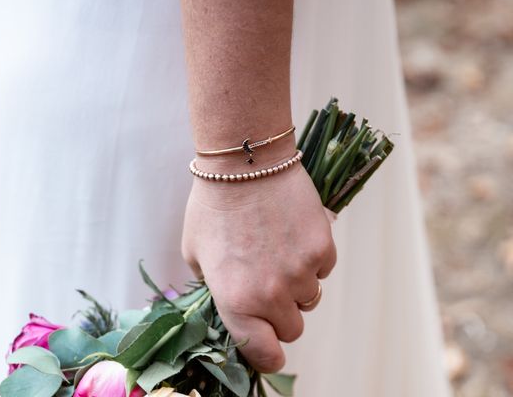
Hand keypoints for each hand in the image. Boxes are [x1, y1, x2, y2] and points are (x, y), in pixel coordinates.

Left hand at [181, 150, 336, 372]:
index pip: (264, 354)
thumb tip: (231, 302)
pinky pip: (323, 269)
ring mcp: (301, 272)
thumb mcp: (195, 253)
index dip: (267, 355)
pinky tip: (292, 234)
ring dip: (297, 285)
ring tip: (277, 251)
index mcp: (235, 301)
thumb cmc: (212, 206)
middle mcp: (271, 294)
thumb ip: (214, 287)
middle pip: (292, 329)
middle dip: (280, 314)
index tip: (268, 348)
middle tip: (268, 287)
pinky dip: (312, 259)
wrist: (244, 163)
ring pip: (310, 299)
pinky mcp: (323, 248)